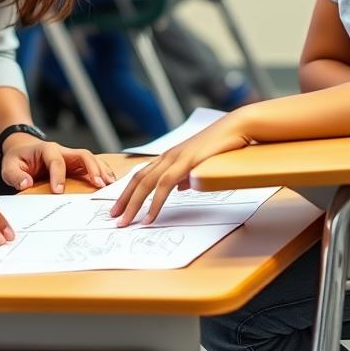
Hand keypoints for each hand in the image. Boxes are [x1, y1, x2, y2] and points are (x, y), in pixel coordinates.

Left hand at [0, 134, 115, 192]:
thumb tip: (26, 183)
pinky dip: (102, 173)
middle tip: (99, 184)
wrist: (23, 148)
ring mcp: (71, 157)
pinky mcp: (76, 164)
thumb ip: (15, 175)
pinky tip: (109, 183)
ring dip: (102, 171)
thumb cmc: (18, 158)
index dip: (58, 175)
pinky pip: (92, 165)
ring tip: (110, 185)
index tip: (59, 191)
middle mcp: (63, 151)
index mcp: (47, 150)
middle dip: (92, 168)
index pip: (56, 161)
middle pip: (83, 154)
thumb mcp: (9, 166)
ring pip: (91, 159)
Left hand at [110, 113, 251, 226]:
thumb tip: (180, 188)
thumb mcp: (199, 165)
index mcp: (169, 157)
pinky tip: (149, 217)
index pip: (140, 175)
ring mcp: (175, 158)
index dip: (127, 192)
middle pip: (137, 180)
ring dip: (134, 205)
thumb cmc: (221, 146)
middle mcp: (167, 156)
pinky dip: (154, 203)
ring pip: (146, 183)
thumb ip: (187, 176)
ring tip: (126, 222)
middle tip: (113, 218)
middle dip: (123, 201)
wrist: (236, 127)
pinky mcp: (185, 161)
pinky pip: (164, 185)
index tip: (119, 208)